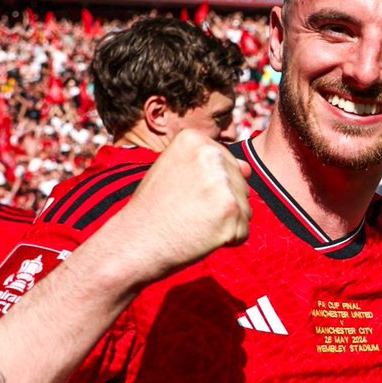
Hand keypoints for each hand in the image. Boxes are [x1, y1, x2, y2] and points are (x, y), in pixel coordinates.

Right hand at [100, 131, 252, 287]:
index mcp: (194, 139)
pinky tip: (199, 237)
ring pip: (244, 208)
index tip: (182, 194)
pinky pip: (242, 231)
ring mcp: (223, 183)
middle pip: (240, 185)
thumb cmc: (153, 209)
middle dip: (219, 205)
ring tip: (192, 224)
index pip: (227, 164)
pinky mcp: (231, 212)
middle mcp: (211, 154)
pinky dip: (226, 240)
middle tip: (186, 212)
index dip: (206, 188)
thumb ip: (211, 166)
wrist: (133, 243)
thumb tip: (249, 169)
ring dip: (224, 223)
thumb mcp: (175, 172)